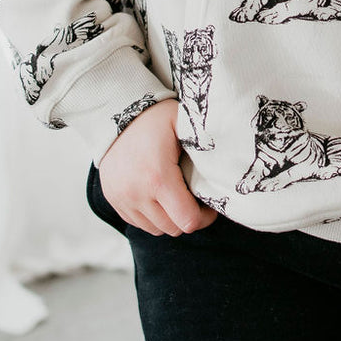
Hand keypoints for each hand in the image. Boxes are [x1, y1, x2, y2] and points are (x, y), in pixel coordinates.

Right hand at [96, 98, 218, 234]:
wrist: (116, 111)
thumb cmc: (155, 117)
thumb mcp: (184, 122)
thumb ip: (205, 142)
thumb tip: (227, 158)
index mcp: (158, 177)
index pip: (187, 220)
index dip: (204, 218)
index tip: (209, 205)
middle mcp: (137, 193)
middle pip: (172, 228)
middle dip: (188, 218)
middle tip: (195, 201)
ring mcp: (122, 199)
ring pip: (155, 229)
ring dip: (169, 219)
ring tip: (176, 198)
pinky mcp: (113, 200)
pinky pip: (138, 222)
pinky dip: (151, 216)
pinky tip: (157, 197)